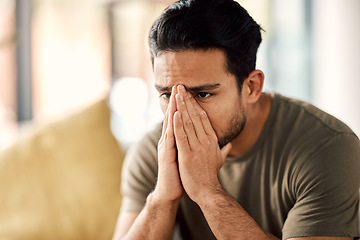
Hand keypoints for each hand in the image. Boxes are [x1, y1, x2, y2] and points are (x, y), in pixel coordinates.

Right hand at [154, 86, 184, 202]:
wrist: (171, 191)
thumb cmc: (181, 174)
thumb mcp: (188, 156)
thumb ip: (193, 146)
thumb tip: (203, 139)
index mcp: (175, 140)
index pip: (179, 119)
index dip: (183, 105)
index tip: (188, 91)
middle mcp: (169, 140)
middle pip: (173, 117)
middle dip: (176, 100)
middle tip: (179, 85)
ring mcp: (166, 146)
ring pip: (170, 123)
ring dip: (172, 107)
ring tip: (175, 93)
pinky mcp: (166, 154)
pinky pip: (169, 137)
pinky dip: (171, 124)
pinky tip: (173, 114)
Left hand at [173, 85, 231, 203]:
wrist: (208, 191)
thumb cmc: (211, 175)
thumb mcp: (219, 160)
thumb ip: (223, 150)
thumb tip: (229, 144)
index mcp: (212, 140)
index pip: (203, 118)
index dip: (195, 105)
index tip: (189, 94)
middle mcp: (206, 141)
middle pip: (195, 116)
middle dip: (187, 100)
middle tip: (180, 87)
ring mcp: (197, 148)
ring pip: (188, 123)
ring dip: (181, 107)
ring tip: (176, 94)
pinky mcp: (188, 155)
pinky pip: (182, 137)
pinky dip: (178, 124)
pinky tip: (174, 113)